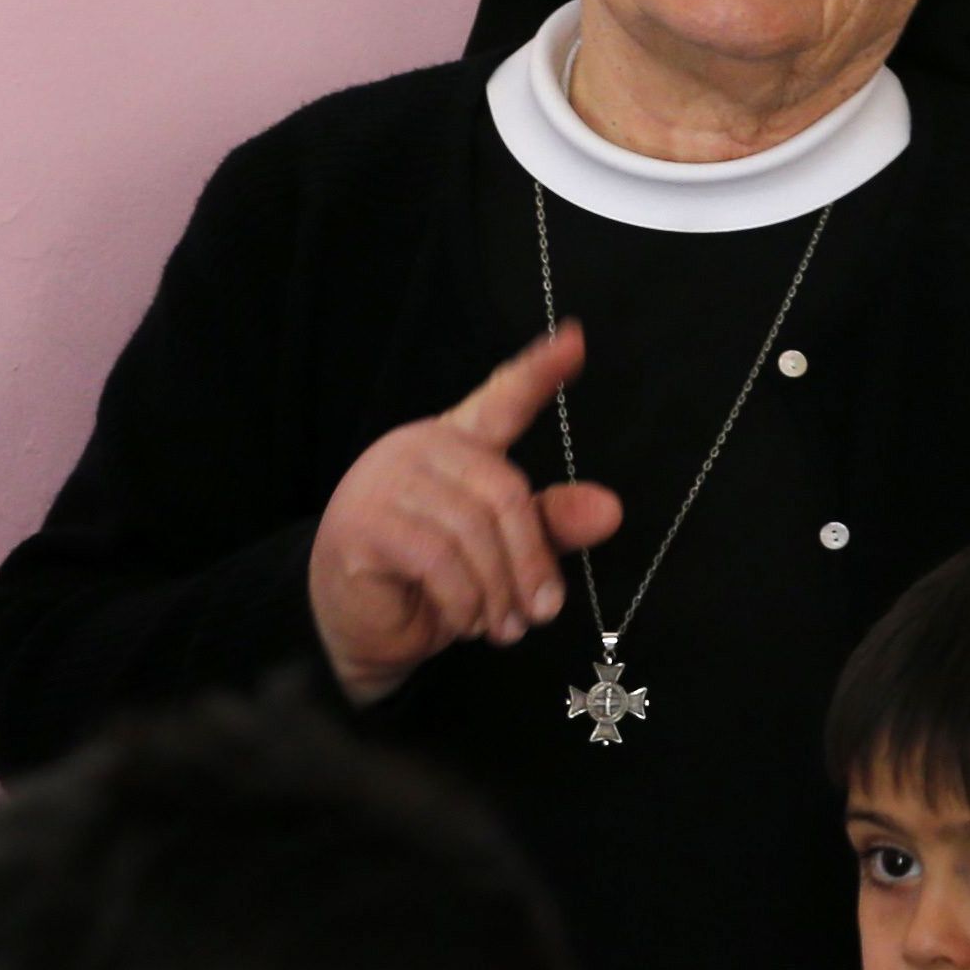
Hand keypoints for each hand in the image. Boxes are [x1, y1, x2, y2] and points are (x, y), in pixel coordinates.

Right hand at [308, 324, 625, 706]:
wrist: (357, 629)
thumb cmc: (432, 583)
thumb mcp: (502, 553)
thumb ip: (550, 525)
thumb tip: (611, 510)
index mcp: (459, 444)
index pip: (502, 398)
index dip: (539, 371)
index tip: (575, 340)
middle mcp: (420, 448)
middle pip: (504, 491)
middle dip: (531, 562)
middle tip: (542, 613)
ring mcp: (385, 482)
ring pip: (473, 531)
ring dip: (498, 592)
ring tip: (504, 627)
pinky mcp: (364, 525)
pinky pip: (439, 561)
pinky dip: (465, 602)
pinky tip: (466, 623)